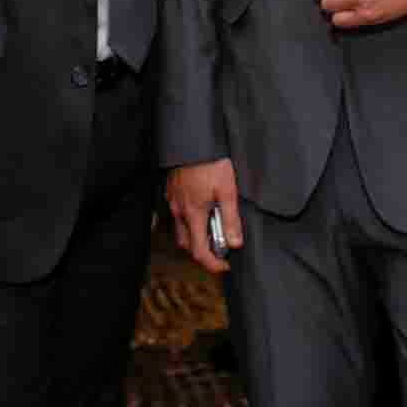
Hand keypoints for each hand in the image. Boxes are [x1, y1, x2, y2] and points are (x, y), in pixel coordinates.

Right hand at [166, 158, 242, 274]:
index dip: (212, 264)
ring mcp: (173, 201)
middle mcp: (179, 211)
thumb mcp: (227, 190)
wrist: (192, 140)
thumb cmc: (210, 162)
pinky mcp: (172, 191)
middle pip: (188, 244)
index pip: (199, 251)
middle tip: (222, 247)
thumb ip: (231, 219)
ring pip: (182, 230)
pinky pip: (178, 214)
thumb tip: (235, 243)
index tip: (225, 265)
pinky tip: (203, 210)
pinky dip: (191, 221)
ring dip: (196, 236)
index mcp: (193, 214)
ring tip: (214, 228)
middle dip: (204, 251)